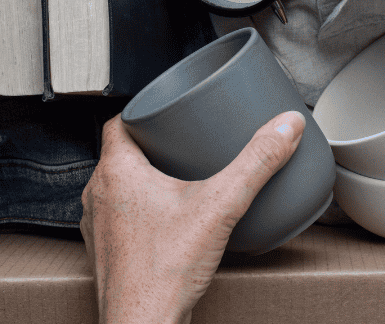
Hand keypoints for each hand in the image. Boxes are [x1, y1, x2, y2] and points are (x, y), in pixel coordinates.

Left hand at [80, 111, 305, 323]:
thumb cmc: (162, 273)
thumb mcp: (221, 205)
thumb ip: (256, 162)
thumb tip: (285, 127)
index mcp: (115, 172)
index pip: (118, 123)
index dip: (142, 113)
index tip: (166, 111)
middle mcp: (99, 197)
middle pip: (122, 154)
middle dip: (153, 145)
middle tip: (182, 140)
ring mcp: (100, 227)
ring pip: (120, 187)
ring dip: (146, 179)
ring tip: (180, 177)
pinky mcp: (110, 253)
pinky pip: (123, 218)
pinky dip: (144, 211)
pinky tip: (172, 220)